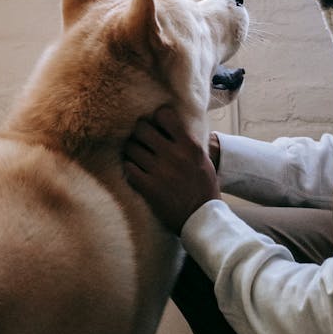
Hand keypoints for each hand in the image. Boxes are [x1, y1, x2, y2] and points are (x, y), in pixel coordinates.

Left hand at [123, 106, 220, 233]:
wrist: (201, 218)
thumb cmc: (203, 187)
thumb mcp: (202, 159)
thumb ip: (187, 142)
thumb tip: (170, 125)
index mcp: (190, 146)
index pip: (164, 115)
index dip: (157, 117)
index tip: (156, 124)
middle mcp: (174, 155)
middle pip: (142, 128)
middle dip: (140, 132)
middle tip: (141, 139)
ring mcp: (160, 171)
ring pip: (131, 147)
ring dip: (132, 150)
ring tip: (136, 154)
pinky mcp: (149, 187)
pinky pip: (128, 167)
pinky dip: (129, 167)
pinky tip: (135, 170)